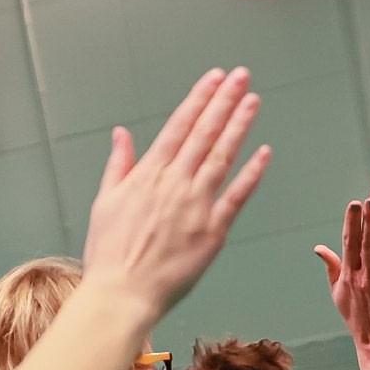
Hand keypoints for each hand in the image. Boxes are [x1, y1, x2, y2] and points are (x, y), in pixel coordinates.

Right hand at [80, 68, 272, 322]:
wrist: (121, 294)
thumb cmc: (109, 254)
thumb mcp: (105, 202)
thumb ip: (118, 165)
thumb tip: (121, 133)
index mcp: (148, 175)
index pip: (179, 127)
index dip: (199, 100)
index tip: (215, 78)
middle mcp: (174, 184)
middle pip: (204, 134)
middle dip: (224, 101)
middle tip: (241, 76)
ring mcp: (195, 206)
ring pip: (221, 157)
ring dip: (239, 126)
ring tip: (253, 100)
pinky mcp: (212, 232)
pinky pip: (236, 197)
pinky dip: (251, 173)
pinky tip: (264, 153)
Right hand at [314, 197, 369, 352]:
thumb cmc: (356, 316)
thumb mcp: (338, 293)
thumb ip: (332, 267)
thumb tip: (319, 248)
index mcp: (349, 276)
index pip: (349, 244)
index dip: (350, 223)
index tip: (353, 204)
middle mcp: (365, 277)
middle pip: (365, 244)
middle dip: (367, 221)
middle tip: (369, 199)